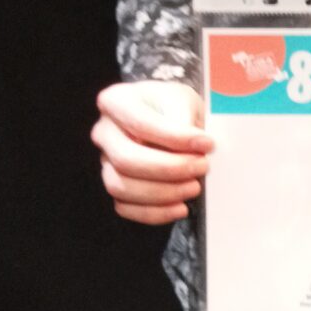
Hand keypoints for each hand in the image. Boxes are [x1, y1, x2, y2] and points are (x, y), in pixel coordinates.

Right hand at [92, 80, 211, 224]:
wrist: (166, 116)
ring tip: (194, 187)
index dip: (174, 138)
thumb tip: (193, 146)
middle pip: (126, 160)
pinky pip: (125, 208)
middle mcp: (104, 132)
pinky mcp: (115, 185)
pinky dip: (155, 213)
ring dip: (163, 193)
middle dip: (169, 169)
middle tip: (202, 166)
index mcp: (116, 102)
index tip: (206, 143)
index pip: (140, 124)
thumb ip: (184, 117)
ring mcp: (105, 161)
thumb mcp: (182, 98)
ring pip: (122, 187)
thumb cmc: (172, 105)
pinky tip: (180, 207)